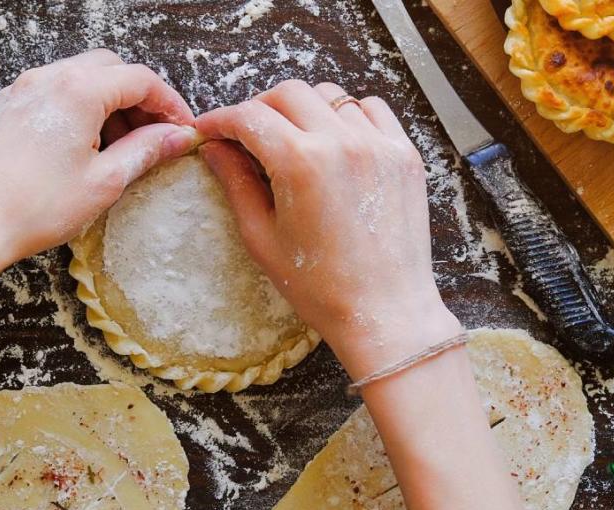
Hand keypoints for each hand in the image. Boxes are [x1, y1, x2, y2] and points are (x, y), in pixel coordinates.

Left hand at [0, 49, 197, 272]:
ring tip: (119, 145)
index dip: (169, 103)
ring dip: (108, 102)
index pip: (140, 79)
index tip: (181, 128)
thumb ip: (145, 150)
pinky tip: (82, 145)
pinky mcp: (5, 106)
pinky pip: (52, 91)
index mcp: (78, 90)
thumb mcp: (105, 182)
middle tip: (154, 135)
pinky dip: (78, 107)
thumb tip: (175, 137)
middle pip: (110, 69)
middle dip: (139, 98)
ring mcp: (22, 89)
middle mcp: (48, 78)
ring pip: (80, 77)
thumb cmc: (35, 207)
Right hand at [196, 81, 458, 377]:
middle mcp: (342, 142)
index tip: (209, 129)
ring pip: (331, 96)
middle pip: (289, 93)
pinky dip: (348, 115)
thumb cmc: (321, 287)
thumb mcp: (263, 238)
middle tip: (246, 135)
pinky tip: (335, 141)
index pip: (249, 117)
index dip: (220, 119)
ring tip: (292, 138)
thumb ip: (236, 184)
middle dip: (259, 107)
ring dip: (304, 109)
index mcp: (301, 163)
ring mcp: (379, 144)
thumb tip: (216, 149)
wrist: (385, 312)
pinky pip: (371, 109)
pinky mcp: (404, 154)